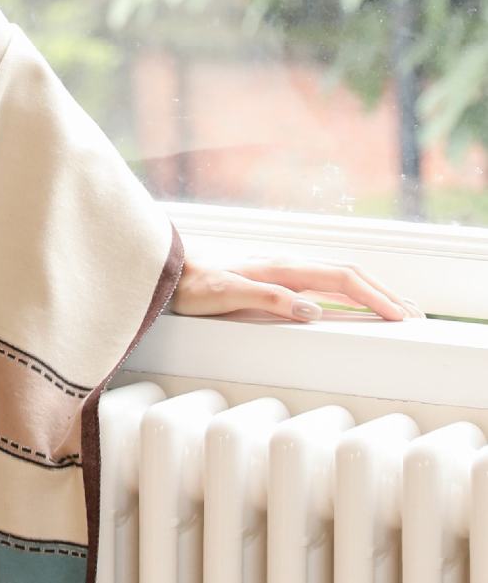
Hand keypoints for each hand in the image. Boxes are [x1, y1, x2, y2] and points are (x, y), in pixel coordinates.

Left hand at [167, 256, 426, 324]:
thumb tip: (313, 310)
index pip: (341, 279)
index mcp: (281, 268)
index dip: (373, 297)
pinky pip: (322, 284)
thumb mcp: (226, 296)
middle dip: (383, 292)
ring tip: (396, 309)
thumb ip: (268, 299)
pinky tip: (354, 304)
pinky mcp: (275, 280)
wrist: (168, 273)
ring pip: (338, 277)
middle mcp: (287, 265)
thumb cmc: (192, 287)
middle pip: (348, 275)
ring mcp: (282, 271)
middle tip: (414, 315)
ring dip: (370, 291)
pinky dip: (348, 293)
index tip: (399, 316)